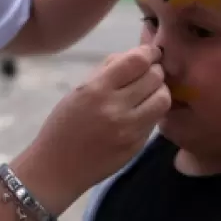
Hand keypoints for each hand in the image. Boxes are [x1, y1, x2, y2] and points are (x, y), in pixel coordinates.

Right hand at [14, 44, 169, 212]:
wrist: (57, 169)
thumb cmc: (63, 126)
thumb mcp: (78, 91)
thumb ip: (107, 70)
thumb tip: (138, 55)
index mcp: (96, 90)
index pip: (137, 61)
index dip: (149, 52)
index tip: (151, 52)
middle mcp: (115, 108)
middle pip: (155, 77)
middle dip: (156, 71)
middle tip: (150, 73)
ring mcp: (129, 129)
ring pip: (163, 99)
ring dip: (160, 91)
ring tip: (149, 93)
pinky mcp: (137, 145)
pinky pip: (155, 120)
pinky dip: (152, 111)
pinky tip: (141, 112)